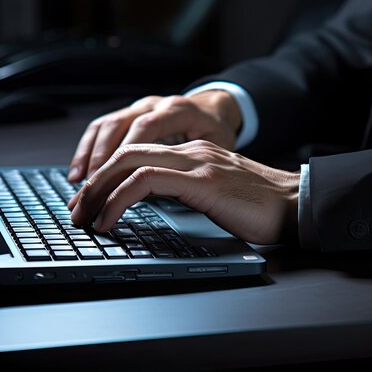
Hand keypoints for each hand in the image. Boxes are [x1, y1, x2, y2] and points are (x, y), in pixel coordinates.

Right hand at [67, 90, 242, 182]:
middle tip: (92, 190)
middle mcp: (154, 105)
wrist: (213, 109)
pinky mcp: (128, 115)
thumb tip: (172, 189)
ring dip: (88, 156)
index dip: (128, 151)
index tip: (116, 177)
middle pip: (119, 126)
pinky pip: (101, 129)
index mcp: (178, 110)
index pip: (147, 127)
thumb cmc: (216, 131)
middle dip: (101, 160)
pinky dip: (87, 151)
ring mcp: (138, 108)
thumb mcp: (217, 145)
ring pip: (105, 126)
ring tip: (81, 184)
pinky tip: (79, 173)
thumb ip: (194, 161)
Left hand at [67, 140, 299, 244]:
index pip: (137, 153)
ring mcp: (197, 162)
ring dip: (97, 190)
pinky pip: (146, 182)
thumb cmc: (260, 206)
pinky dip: (118, 200)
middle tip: (75, 209)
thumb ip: (187, 187)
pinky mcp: (202, 180)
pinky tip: (109, 221)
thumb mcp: (216, 192)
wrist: (296, 205)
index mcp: (194, 153)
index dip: (105, 175)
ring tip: (84, 217)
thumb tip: (152, 199)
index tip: (89, 201)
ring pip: (129, 162)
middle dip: (92, 181)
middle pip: (124, 152)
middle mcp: (191, 151)